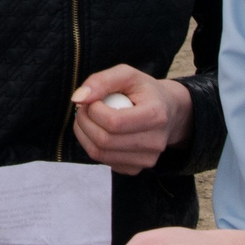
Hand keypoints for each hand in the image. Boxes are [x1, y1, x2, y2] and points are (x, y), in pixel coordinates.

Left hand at [71, 66, 191, 174]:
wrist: (167, 111)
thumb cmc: (144, 91)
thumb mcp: (127, 75)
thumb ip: (102, 81)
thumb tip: (78, 98)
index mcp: (156, 115)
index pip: (114, 122)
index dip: (94, 110)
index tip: (93, 100)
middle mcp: (155, 142)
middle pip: (104, 141)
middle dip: (85, 122)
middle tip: (84, 109)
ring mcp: (147, 159)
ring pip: (99, 154)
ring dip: (84, 134)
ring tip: (89, 119)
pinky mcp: (136, 169)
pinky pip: (103, 161)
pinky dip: (93, 146)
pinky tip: (100, 132)